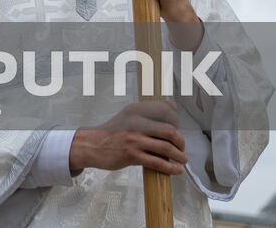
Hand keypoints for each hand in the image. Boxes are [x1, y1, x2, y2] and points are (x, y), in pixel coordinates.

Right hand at [69, 99, 186, 175]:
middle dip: (180, 141)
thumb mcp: (128, 115)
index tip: (177, 130)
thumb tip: (172, 105)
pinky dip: (171, 168)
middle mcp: (136, 122)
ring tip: (182, 160)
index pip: (165, 110)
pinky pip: (157, 162)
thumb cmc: (113, 132)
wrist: (93, 145)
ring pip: (166, 147)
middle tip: (181, 148)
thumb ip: (148, 113)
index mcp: (136, 110)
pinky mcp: (132, 155)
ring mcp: (134, 139)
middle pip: (169, 130)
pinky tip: (176, 170)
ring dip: (179, 155)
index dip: (176, 121)